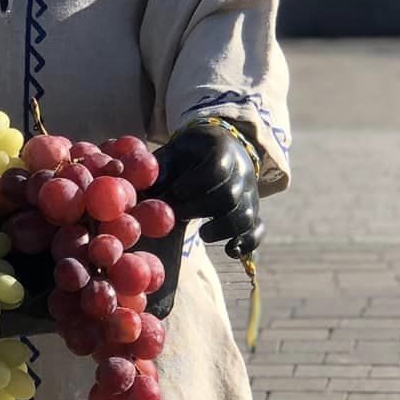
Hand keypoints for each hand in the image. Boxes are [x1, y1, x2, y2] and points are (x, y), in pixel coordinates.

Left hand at [152, 123, 263, 259]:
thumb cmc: (188, 154)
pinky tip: (230, 251)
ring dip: (223, 229)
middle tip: (177, 216)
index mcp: (221, 149)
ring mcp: (250, 193)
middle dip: (201, 209)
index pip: (216, 167)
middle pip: (229, 194)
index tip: (175, 192)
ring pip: (246, 215)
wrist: (221, 148)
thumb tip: (141, 195)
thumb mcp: (173, 151)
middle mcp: (241, 171)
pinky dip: (247, 243)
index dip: (195, 183)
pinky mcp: (253, 211)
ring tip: (202, 234)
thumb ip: (160, 169)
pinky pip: (258, 229)